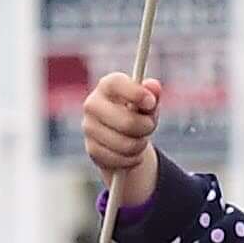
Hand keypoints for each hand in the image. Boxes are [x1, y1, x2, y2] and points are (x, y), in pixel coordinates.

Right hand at [82, 72, 160, 208]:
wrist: (122, 138)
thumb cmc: (137, 114)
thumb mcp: (148, 104)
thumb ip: (152, 94)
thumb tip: (154, 86)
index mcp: (107, 86)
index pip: (116, 84)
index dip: (135, 93)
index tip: (151, 103)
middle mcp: (93, 104)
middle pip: (127, 122)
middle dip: (145, 128)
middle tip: (150, 126)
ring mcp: (89, 127)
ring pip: (125, 144)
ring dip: (140, 145)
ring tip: (140, 139)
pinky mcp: (91, 148)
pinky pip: (119, 159)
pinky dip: (131, 159)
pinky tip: (131, 152)